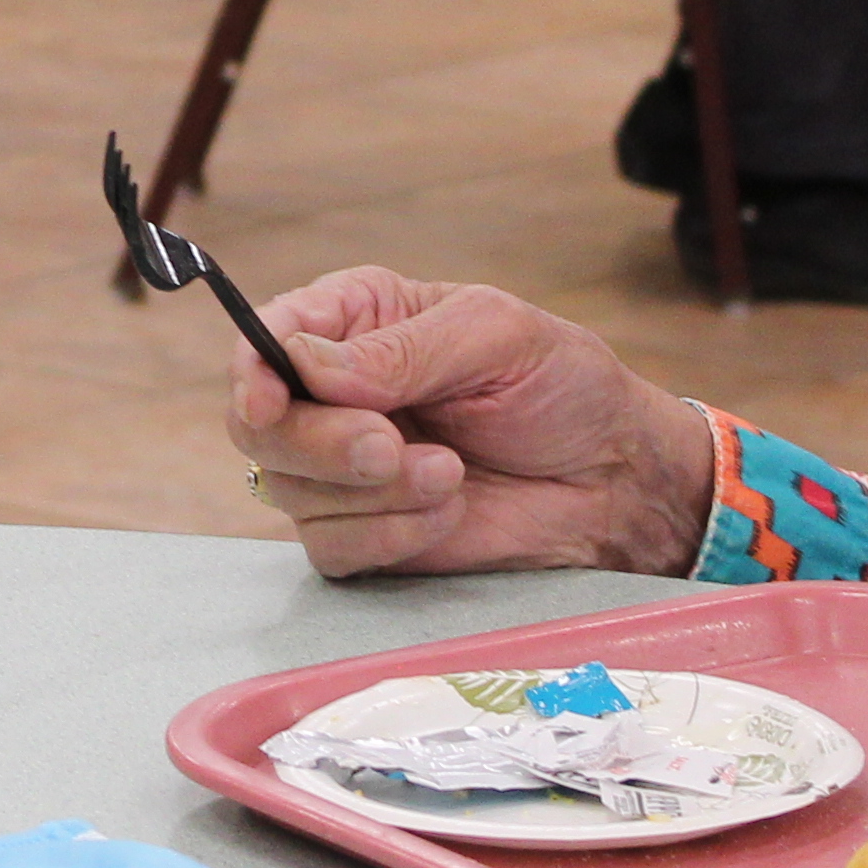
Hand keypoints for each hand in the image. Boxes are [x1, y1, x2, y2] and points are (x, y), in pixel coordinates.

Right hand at [223, 267, 709, 579]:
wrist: (615, 483)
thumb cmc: (564, 389)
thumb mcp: (498, 337)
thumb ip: (403, 350)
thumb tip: (305, 365)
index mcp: (358, 322)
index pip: (264, 337)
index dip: (252, 369)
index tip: (269, 399)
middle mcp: (335, 394)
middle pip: (258, 423)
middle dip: (317, 442)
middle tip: (388, 447)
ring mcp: (342, 469)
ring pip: (288, 489)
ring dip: (372, 492)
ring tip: (452, 474)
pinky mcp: (363, 534)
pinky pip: (330, 545)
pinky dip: (389, 534)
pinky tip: (448, 511)